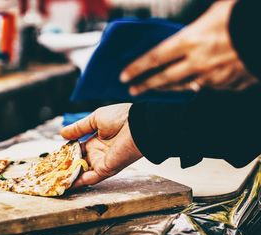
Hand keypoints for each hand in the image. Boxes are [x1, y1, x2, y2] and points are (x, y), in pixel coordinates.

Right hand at [60, 104, 142, 186]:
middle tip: (48, 170)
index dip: (65, 152)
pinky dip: (78, 182)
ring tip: (52, 178)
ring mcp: (101, 161)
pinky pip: (90, 178)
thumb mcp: (95, 119)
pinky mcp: (106, 169)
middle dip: (64, 166)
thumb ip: (78, 128)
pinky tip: (65, 183)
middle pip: (77, 162)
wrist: (138, 124)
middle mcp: (98, 152)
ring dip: (68, 175)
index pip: (77, 148)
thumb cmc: (120, 117)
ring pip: (81, 171)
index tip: (52, 156)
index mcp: (96, 140)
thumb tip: (61, 133)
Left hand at [120, 0, 257, 95]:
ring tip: (158, 90)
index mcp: (191, 41)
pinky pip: (210, 86)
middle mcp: (198, 62)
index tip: (123, 75)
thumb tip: (189, 26)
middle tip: (133, 90)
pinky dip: (201, 84)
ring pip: (185, 86)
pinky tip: (196, 82)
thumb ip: (199, 22)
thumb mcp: (219, 8)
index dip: (137, 68)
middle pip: (164, 79)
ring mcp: (214, 76)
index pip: (155, 58)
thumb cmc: (245, 16)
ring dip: (169, 88)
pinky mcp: (230, 84)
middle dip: (146, 86)